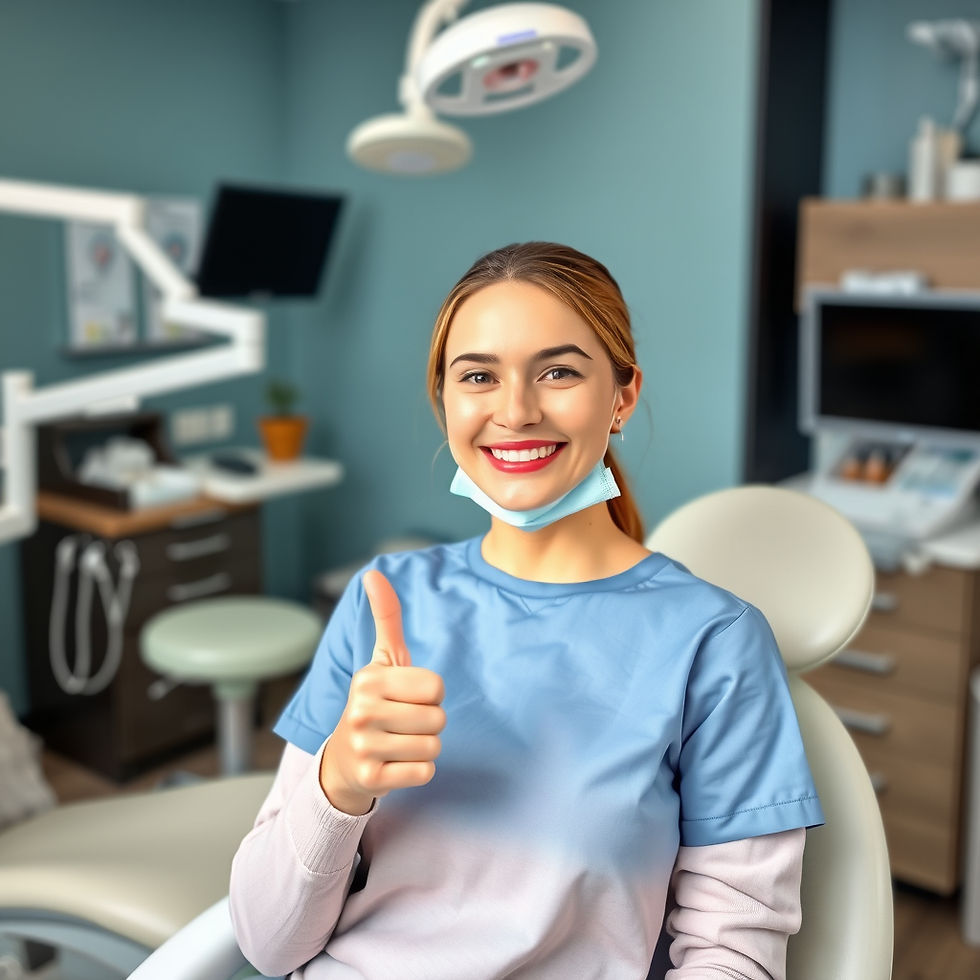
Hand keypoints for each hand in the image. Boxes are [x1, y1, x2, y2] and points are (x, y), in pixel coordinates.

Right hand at [319, 569, 445, 815]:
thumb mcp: (381, 660)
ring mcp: (364, 746)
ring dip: (424, 747)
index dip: (429, 694)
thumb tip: (374, 572)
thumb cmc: (375, 702)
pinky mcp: (372, 779)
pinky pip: (425, 773)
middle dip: (429, 723)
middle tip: (402, 724)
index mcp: (369, 677)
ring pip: (434, 747)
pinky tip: (395, 764)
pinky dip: (418, 771)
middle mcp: (361, 710)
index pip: (436, 686)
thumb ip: (386, 616)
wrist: (343, 760)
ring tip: (398, 743)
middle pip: (438, 718)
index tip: (406, 698)